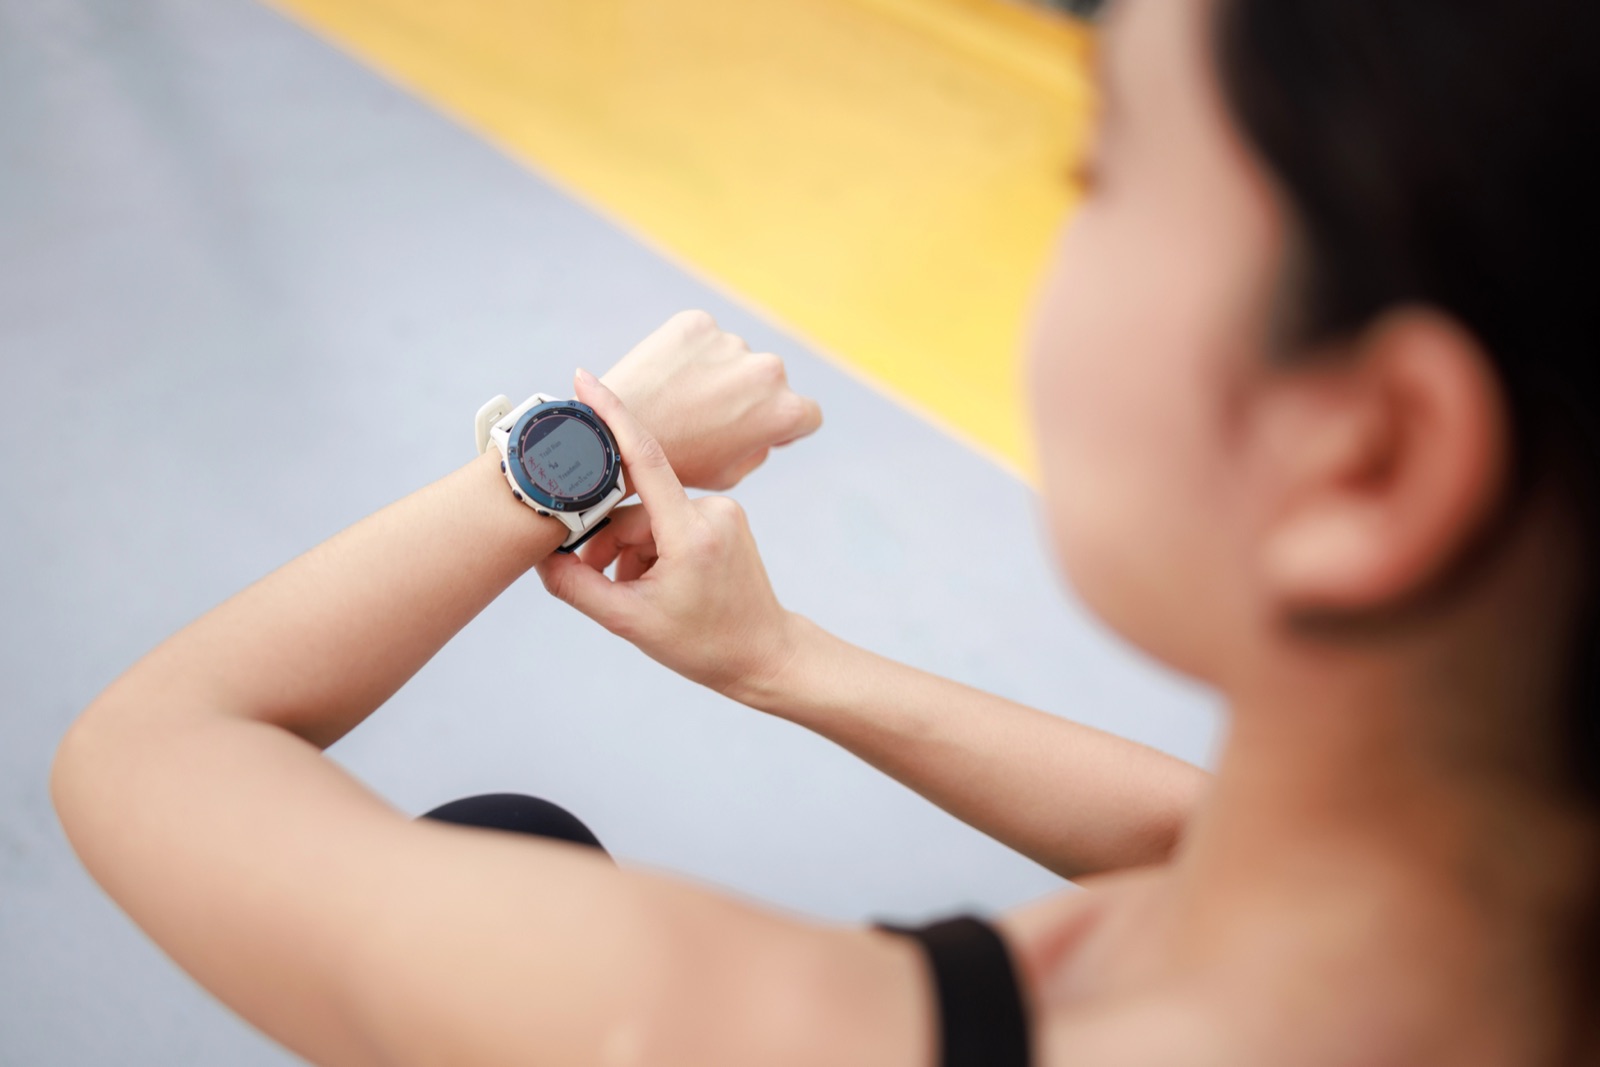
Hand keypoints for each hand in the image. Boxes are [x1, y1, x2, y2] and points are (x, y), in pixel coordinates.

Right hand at [537, 370, 799, 698]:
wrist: (764, 654)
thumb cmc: (704, 645)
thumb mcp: (629, 623)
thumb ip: (576, 588)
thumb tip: (540, 558)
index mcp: (692, 533)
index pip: (644, 458)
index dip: (611, 415)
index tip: (583, 380)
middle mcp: (712, 511)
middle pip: (631, 510)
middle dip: (605, 544)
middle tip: (591, 581)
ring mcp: (722, 511)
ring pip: (647, 517)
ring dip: (627, 551)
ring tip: (629, 593)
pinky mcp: (724, 516)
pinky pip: (668, 520)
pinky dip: (649, 549)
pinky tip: (650, 582)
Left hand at [600, 310, 821, 491]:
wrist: (616, 435)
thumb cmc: (675, 464)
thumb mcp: (731, 474)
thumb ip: (760, 446)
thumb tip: (764, 424)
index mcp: (785, 410)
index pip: (807, 414)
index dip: (785, 426)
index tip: (759, 430)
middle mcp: (767, 369)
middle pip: (770, 380)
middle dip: (749, 394)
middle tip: (709, 416)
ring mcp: (731, 342)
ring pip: (733, 356)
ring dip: (717, 371)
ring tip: (679, 399)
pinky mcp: (697, 323)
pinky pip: (702, 337)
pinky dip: (689, 353)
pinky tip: (666, 378)